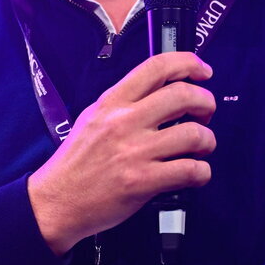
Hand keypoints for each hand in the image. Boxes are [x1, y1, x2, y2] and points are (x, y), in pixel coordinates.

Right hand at [28, 52, 215, 253]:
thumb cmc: (76, 163)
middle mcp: (124, 121)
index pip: (157, 67)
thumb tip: (160, 92)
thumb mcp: (92, 118)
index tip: (202, 71)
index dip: (189, 63)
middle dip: (206, 103)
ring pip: (194, 134)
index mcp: (112, 102)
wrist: (56, 201)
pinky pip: (190, 171)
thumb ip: (124, 103)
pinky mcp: (143, 181)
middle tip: (205, 114)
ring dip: (207, 141)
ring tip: (201, 148)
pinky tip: (195, 173)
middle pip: (184, 95)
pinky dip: (202, 172)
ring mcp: (135, 152)